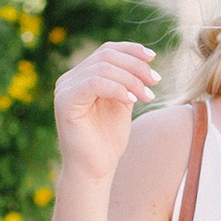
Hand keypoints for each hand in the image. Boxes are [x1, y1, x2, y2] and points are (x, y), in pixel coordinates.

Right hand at [53, 41, 161, 180]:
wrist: (95, 170)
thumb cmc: (108, 141)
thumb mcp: (122, 104)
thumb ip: (127, 82)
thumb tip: (143, 60)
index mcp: (82, 77)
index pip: (106, 51)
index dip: (131, 50)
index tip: (153, 58)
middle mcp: (70, 79)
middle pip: (106, 56)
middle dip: (135, 66)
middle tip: (155, 81)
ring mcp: (65, 89)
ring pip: (102, 68)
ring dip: (131, 79)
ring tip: (147, 96)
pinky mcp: (65, 101)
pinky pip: (94, 83)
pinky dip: (117, 88)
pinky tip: (131, 100)